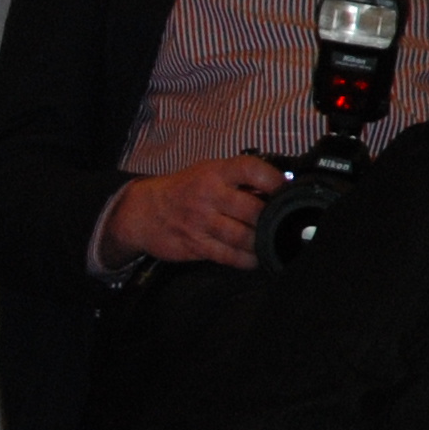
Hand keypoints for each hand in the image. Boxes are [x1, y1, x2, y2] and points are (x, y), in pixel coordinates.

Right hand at [102, 154, 284, 271]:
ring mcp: (201, 222)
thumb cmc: (183, 190)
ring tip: (268, 242)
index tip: (285, 190)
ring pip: (243, 237)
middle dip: (270, 219)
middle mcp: (208, 195)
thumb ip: (238, 180)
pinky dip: (246, 259)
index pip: (251, 170)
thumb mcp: (208, 173)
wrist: (144, 211)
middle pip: (253, 210)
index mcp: (215, 172)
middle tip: (279, 222)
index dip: (274, 180)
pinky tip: (254, 257)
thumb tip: (277, 188)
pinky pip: (228, 256)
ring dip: (261, 242)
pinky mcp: (195, 245)